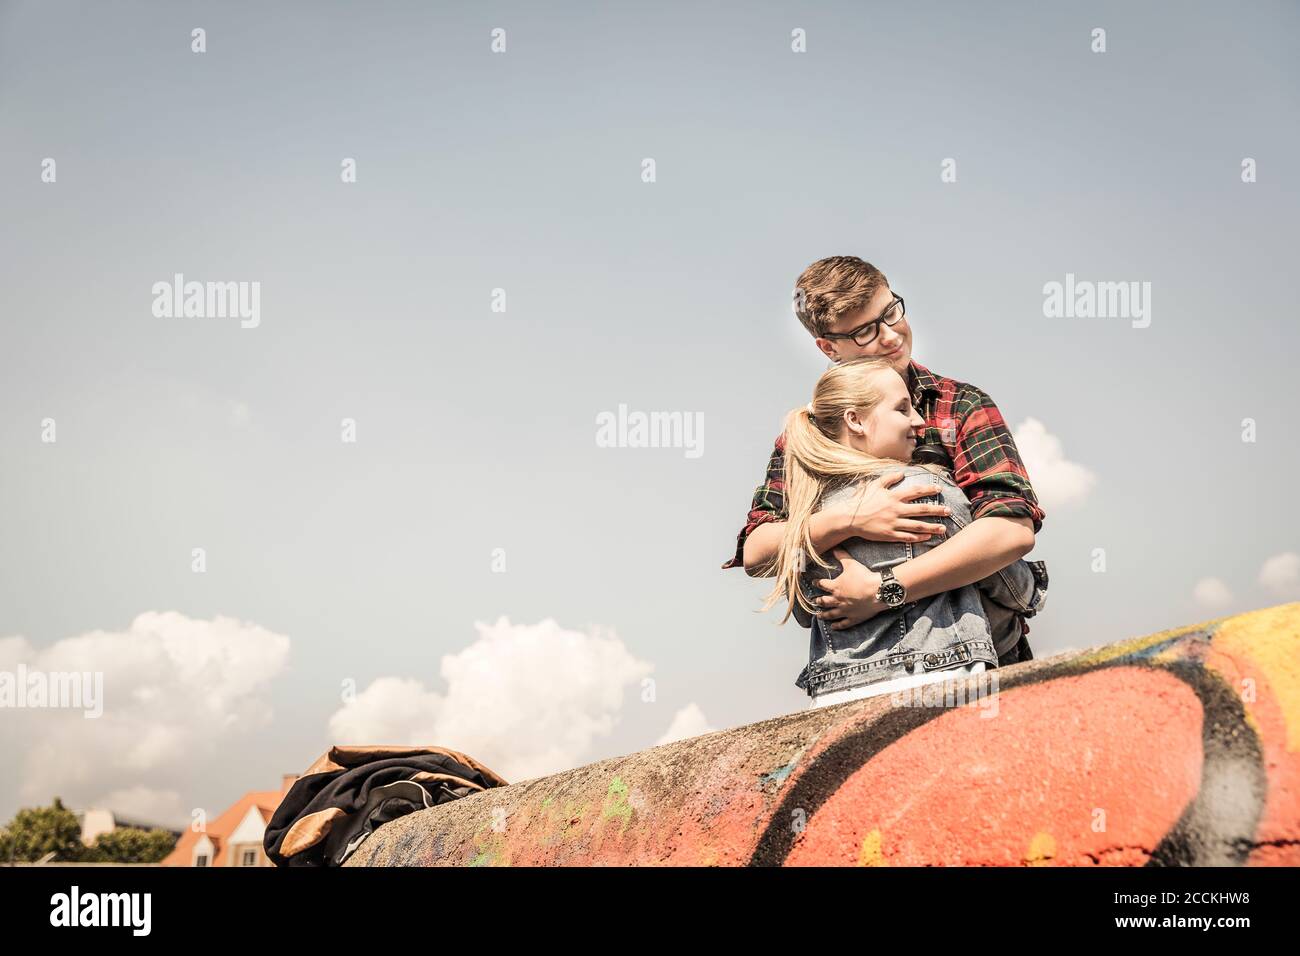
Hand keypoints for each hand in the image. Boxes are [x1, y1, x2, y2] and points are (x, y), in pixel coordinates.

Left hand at [813, 548, 887, 629]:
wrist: (878, 591)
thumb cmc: (864, 577)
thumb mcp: (851, 564)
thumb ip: (842, 556)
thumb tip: (835, 548)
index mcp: (835, 587)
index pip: (822, 585)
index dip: (817, 583)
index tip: (813, 583)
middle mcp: (837, 600)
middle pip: (824, 601)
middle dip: (818, 601)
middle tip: (814, 602)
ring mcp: (845, 610)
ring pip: (831, 614)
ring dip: (824, 615)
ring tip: (819, 616)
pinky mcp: (853, 618)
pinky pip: (843, 624)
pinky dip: (837, 626)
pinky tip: (833, 627)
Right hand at [833, 471, 950, 542]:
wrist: (849, 518)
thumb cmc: (861, 501)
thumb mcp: (874, 485)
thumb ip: (889, 478)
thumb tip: (902, 472)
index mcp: (893, 497)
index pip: (915, 491)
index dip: (928, 490)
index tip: (939, 490)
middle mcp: (896, 510)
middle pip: (921, 510)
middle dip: (937, 510)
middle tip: (948, 511)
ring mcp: (893, 523)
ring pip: (917, 526)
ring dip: (932, 527)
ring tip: (943, 528)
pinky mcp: (889, 535)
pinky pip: (907, 537)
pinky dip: (919, 537)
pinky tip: (928, 537)